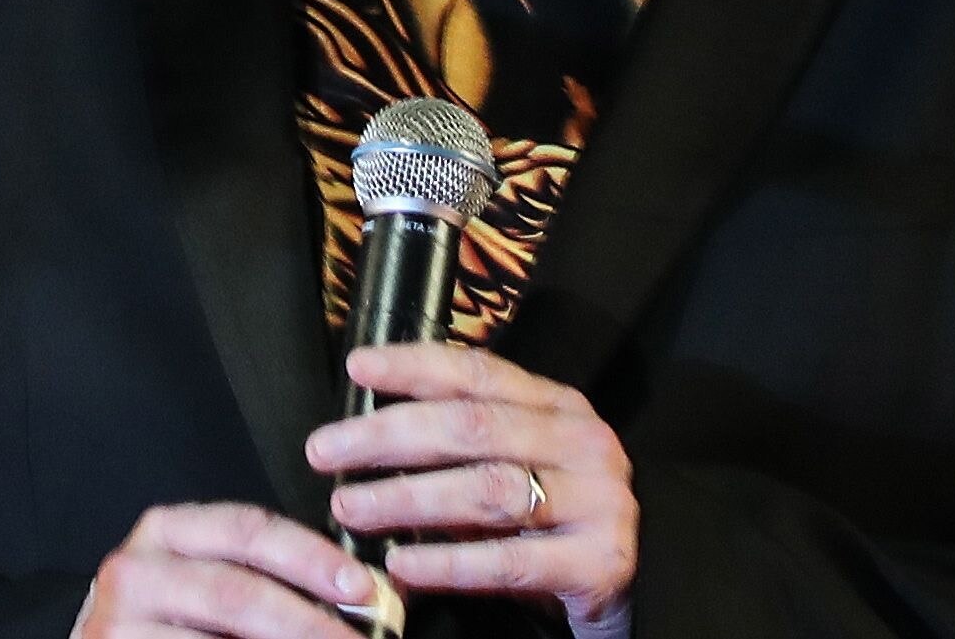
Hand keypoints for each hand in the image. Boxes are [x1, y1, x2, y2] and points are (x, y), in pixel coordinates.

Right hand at [80, 501, 375, 638]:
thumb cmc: (165, 617)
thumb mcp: (206, 578)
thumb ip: (270, 575)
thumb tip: (363, 589)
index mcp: (166, 530)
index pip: (248, 529)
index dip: (310, 556)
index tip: (361, 586)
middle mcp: (134, 571)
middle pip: (237, 592)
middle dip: (308, 621)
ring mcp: (118, 625)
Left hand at [307, 343, 637, 631]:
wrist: (628, 588)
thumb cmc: (550, 524)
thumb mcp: (513, 470)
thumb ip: (457, 450)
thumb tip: (360, 441)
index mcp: (558, 406)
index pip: (478, 371)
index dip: (414, 365)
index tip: (356, 368)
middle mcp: (583, 441)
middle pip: (471, 425)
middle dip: (389, 435)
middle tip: (326, 451)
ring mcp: (599, 499)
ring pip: (487, 488)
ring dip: (407, 498)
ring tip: (349, 507)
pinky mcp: (601, 561)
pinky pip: (510, 560)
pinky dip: (448, 563)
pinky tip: (403, 566)